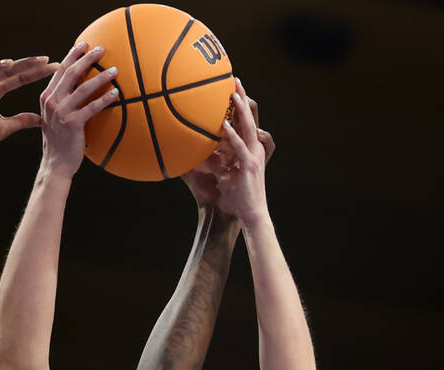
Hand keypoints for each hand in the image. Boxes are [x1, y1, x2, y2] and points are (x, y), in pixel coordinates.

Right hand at [39, 43, 119, 178]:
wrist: (55, 165)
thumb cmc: (59, 142)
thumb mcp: (54, 118)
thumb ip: (62, 102)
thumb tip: (78, 88)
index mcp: (47, 98)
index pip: (60, 71)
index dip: (72, 55)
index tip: (83, 44)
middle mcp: (52, 102)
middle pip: (71, 73)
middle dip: (86, 58)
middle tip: (100, 49)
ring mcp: (62, 112)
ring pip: (84, 88)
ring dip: (101, 76)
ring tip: (115, 69)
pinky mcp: (73, 124)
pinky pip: (92, 107)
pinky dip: (106, 99)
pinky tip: (116, 94)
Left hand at [183, 92, 273, 209]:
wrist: (249, 216)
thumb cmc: (236, 201)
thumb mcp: (220, 179)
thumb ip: (210, 166)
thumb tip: (190, 160)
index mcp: (249, 151)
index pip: (245, 123)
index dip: (240, 106)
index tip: (232, 89)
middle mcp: (253, 150)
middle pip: (248, 118)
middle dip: (242, 98)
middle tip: (234, 80)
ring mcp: (253, 157)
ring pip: (247, 128)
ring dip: (239, 110)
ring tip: (232, 94)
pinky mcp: (249, 166)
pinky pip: (239, 147)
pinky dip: (232, 136)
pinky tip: (223, 125)